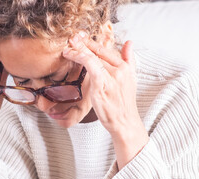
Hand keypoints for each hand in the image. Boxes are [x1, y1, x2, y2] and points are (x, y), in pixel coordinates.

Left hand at [62, 33, 148, 169]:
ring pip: (93, 56)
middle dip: (84, 42)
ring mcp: (112, 77)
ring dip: (78, 49)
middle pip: (99, 51)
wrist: (125, 122)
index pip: (107, 50)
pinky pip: (90, 65)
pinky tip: (71, 56)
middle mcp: (120, 70)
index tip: (82, 38)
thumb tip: (129, 42)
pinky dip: (80, 58)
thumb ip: (129, 60)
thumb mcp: (131, 79)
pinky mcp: (102, 85)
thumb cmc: (123, 104)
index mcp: (126, 67)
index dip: (93, 43)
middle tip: (73, 37)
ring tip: (68, 47)